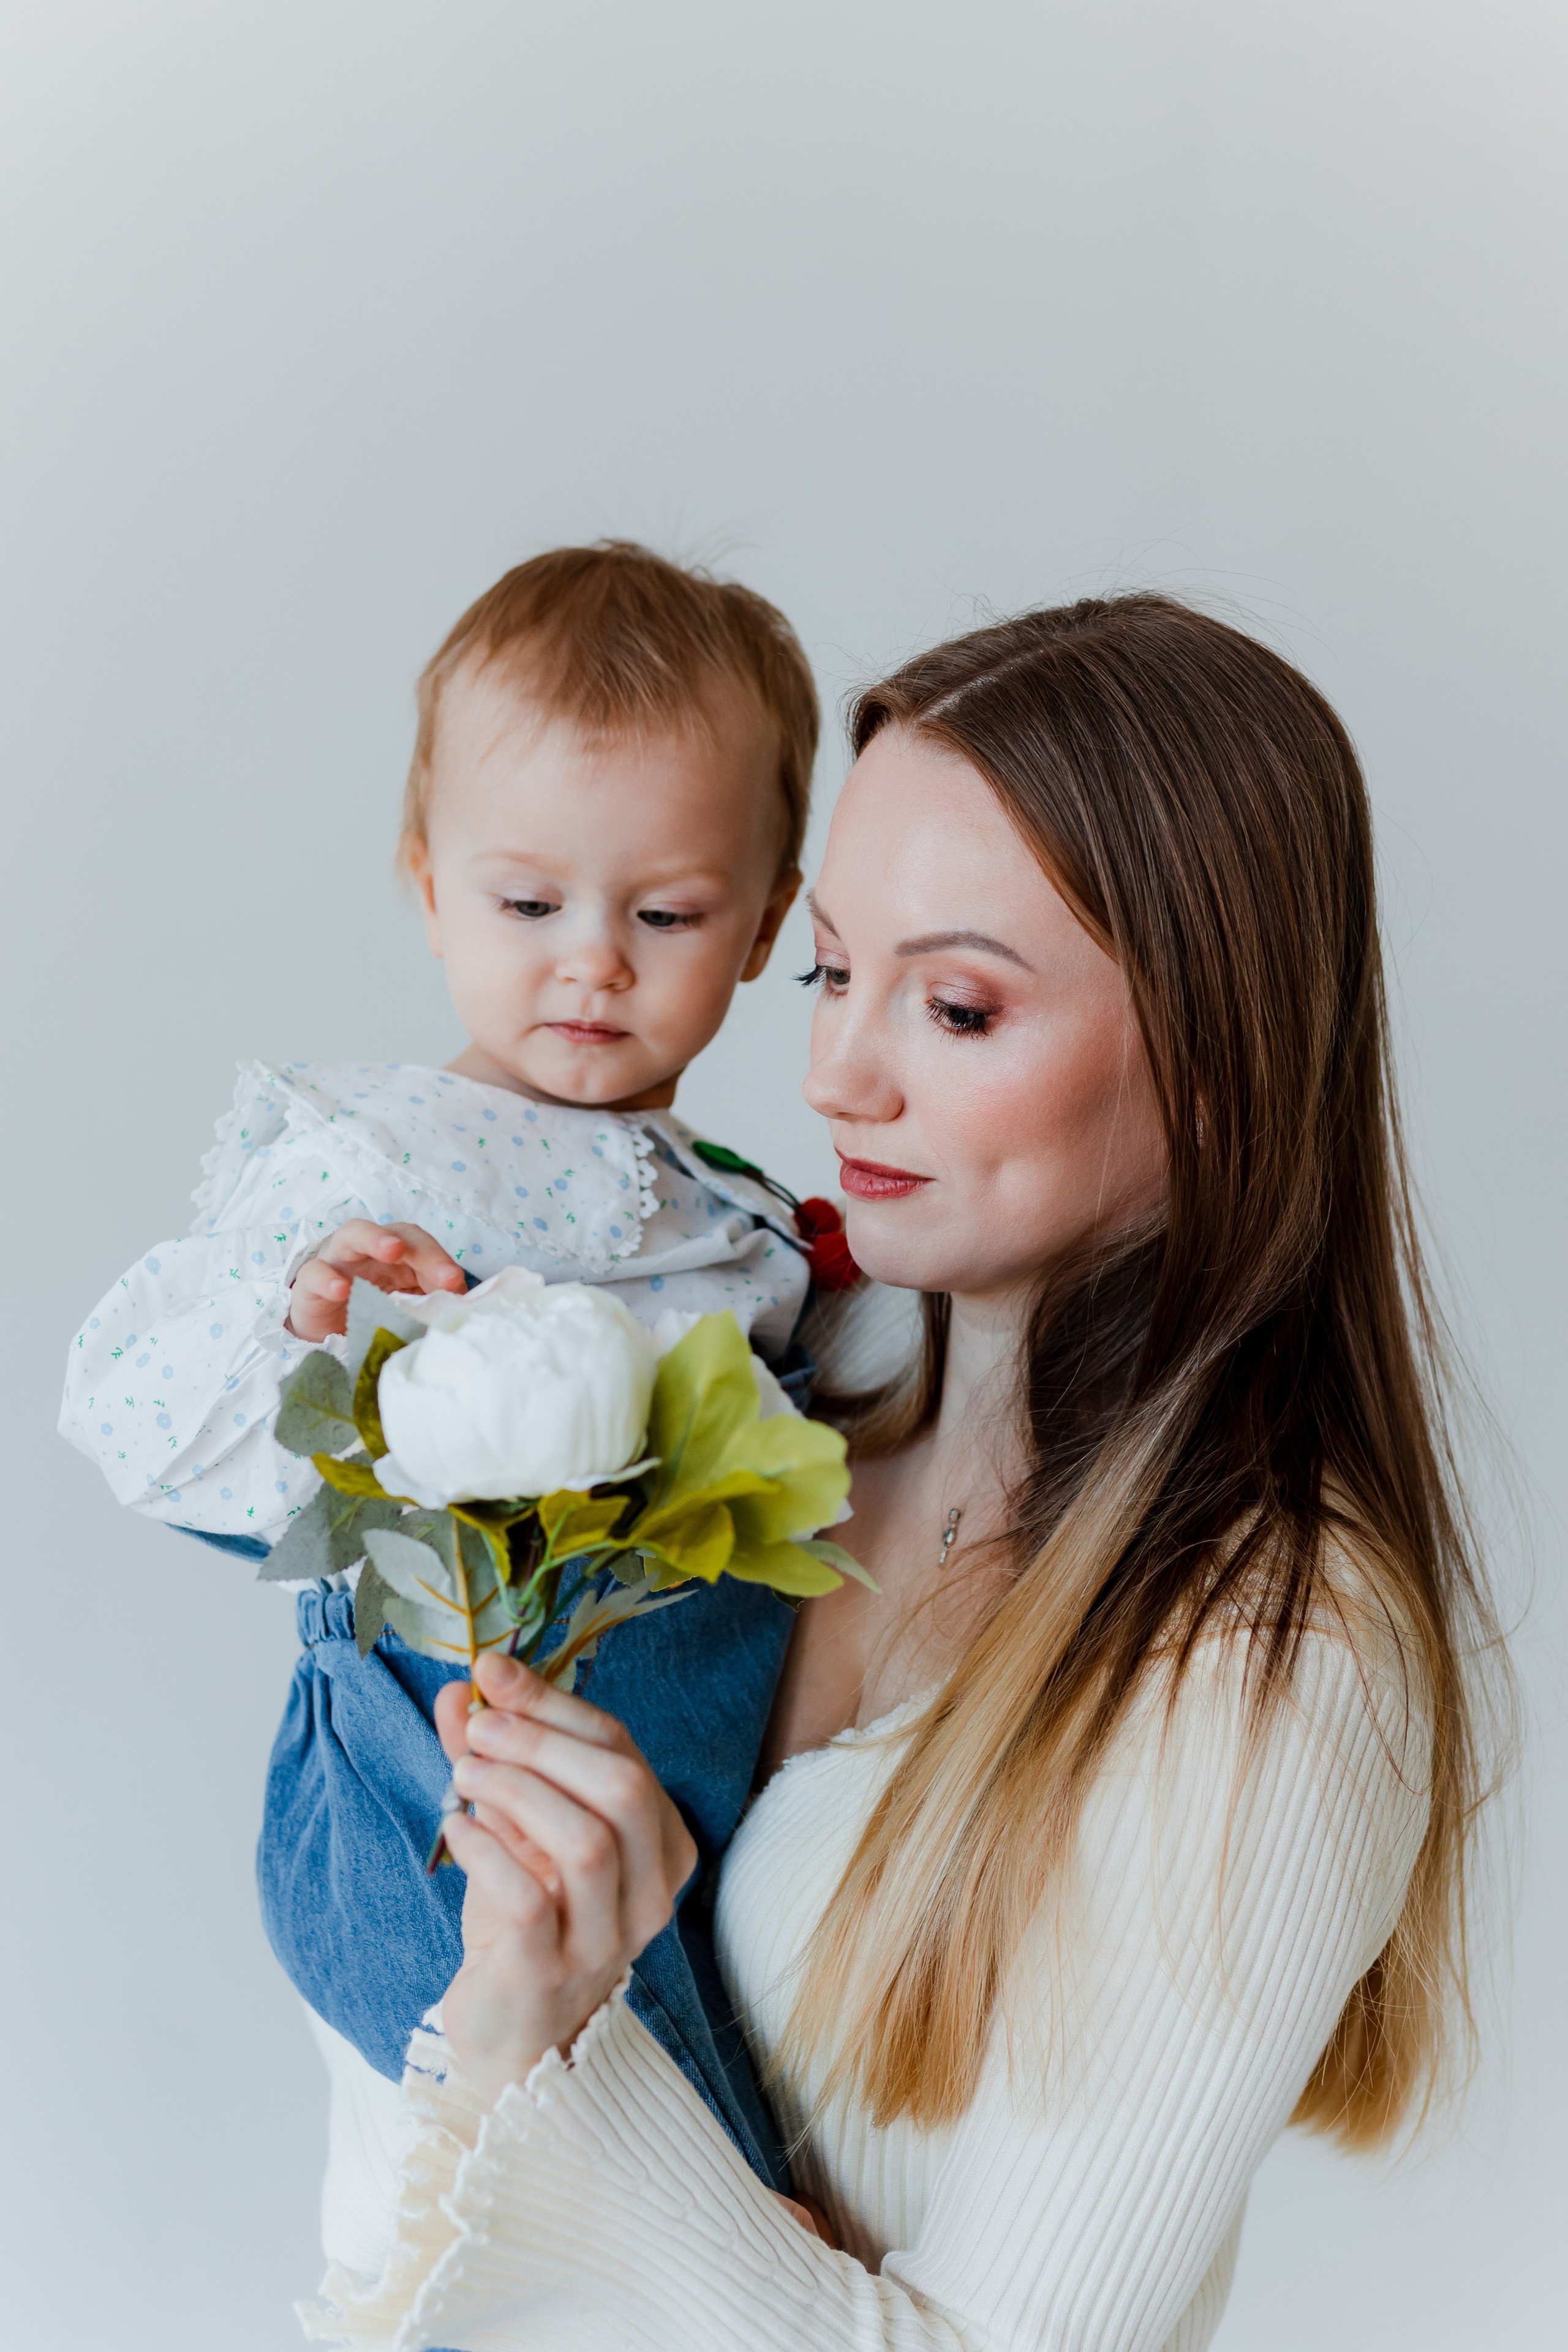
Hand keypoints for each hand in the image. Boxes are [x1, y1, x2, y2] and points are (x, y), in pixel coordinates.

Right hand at [285, 1220, 466, 1340]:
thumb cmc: (370, 1318)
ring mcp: (338, 1263)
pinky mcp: (309, 1284)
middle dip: (420, 1248)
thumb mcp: (406, 1315)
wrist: (326, 1341)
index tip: (454, 1282)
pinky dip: (328, 1278)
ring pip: (352, 1234)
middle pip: (396, 1234)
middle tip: (439, 1269)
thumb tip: (461, 1310)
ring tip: (392, 1250)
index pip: (423, 1247)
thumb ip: (430, 1307)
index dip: (440, 1260)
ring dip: (373, 1238)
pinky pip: (314, 1273)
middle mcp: (370, 1252)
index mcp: (399, 1258)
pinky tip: (343, 1291)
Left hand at [432, 1652, 697, 2105]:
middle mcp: (651, 1892)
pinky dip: (487, 1850)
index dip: (555, 1703)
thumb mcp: (517, 1828)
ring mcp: (607, 1940)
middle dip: (544, 1742)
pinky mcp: (552, 1973)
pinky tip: (456, 1828)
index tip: (491, 1671)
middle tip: (479, 1725)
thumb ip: (493, 1758)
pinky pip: (529, 1901)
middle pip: (623, 1790)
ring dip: (518, 1791)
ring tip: (464, 1773)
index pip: (623, 1752)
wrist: (515, 2031)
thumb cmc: (526, 1919)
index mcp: (660, 1844)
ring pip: (587, 1843)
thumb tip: (459, 1690)